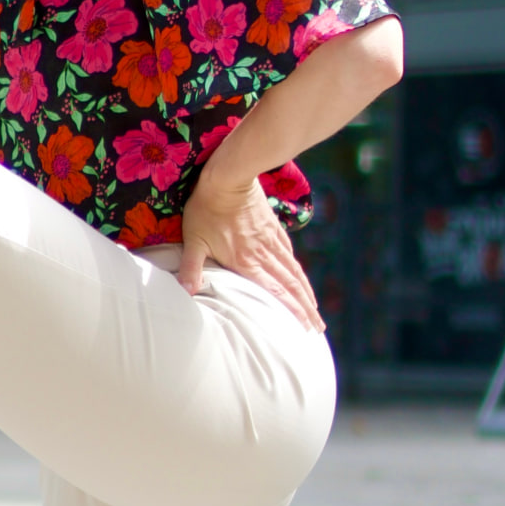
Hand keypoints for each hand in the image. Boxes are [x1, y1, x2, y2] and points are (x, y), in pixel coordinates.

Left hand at [176, 168, 323, 330]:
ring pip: (293, 271)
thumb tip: (186, 292)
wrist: (228, 177)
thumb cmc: (206, 210)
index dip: (291, 311)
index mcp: (246, 262)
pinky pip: (288, 253)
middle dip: (306, 309)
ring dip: (306, 292)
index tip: (305, 328)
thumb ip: (192, 268)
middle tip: (318, 328)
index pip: (274, 292)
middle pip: (290, 286)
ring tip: (315, 308)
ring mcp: (271, 240)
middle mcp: (263, 254)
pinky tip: (299, 276)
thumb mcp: (194, 241)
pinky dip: (296, 269)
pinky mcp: (272, 228)